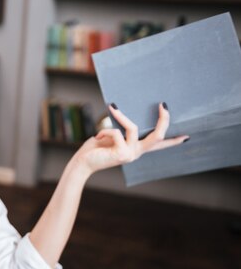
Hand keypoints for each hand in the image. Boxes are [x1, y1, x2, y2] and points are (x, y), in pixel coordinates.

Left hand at [74, 102, 188, 174]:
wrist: (82, 163)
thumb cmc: (94, 149)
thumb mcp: (111, 137)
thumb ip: (121, 131)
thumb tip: (126, 115)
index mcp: (136, 150)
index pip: (158, 145)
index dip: (172, 141)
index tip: (187, 137)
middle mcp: (136, 153)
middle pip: (158, 136)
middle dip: (164, 119)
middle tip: (164, 105)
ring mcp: (131, 155)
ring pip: (135, 128)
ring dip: (121, 116)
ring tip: (112, 107)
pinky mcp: (122, 154)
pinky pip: (117, 132)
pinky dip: (106, 130)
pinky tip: (98, 135)